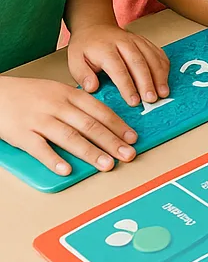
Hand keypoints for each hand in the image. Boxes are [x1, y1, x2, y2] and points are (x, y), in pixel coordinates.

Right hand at [0, 75, 138, 175]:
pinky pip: (40, 148)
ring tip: (107, 164)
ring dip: (91, 152)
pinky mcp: (22, 134)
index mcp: (70, 94)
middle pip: (90, 125)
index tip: (132, 137)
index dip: (118, 125)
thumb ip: (79, 105)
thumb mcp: (59, 92)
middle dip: (112, 141)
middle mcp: (58, 106)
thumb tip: (104, 121)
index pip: (100, 110)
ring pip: (70, 137)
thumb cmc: (31, 94)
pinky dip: (54, 160)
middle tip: (128, 154)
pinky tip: (67, 169)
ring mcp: (40, 120)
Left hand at [67, 23, 169, 106]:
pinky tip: (165, 79)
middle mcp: (124, 43)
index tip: (134, 102)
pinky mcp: (145, 41)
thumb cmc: (86, 48)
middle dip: (147, 82)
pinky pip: (158, 53)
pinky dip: (164, 66)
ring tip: (163, 93)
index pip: (118, 69)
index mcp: (105, 49)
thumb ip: (82, 75)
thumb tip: (92, 88)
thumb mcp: (75, 60)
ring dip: (159, 76)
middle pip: (139, 63)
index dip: (127, 86)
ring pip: (152, 58)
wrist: (95, 26)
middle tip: (152, 100)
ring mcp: (137, 40)